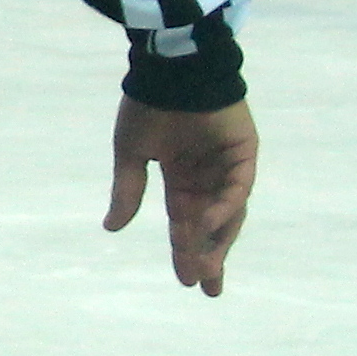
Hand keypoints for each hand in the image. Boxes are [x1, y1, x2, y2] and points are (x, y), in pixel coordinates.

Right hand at [106, 96, 255, 294]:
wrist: (171, 70)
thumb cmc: (148, 106)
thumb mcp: (131, 153)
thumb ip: (127, 191)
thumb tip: (112, 229)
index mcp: (180, 176)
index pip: (184, 221)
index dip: (184, 250)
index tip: (185, 281)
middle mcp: (206, 177)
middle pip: (211, 225)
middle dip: (208, 255)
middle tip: (203, 285)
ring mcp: (228, 166)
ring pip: (229, 213)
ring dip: (220, 239)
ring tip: (210, 267)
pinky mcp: (244, 154)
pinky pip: (238, 188)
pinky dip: (226, 207)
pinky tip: (210, 225)